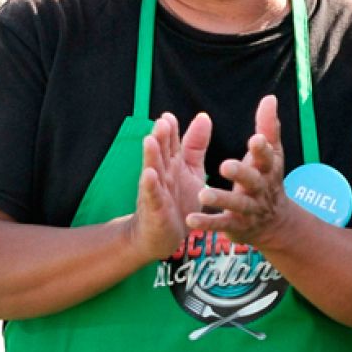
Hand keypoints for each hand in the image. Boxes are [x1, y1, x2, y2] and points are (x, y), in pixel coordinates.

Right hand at [131, 112, 211, 259]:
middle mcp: (162, 173)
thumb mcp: (191, 171)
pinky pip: (153, 195)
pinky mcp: (155, 209)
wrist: (165, 236)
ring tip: (149, 140)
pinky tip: (149, 175)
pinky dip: (150, 185)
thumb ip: (195, 145)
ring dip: (151, 156)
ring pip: (153, 170)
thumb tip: (203, 116)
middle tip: (162, 122)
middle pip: (160, 152)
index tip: (168, 116)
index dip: (169, 130)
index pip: (170, 143)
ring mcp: (156, 190)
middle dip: (160, 138)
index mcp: (172, 163)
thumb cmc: (178, 200)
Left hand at [187, 94, 298, 247]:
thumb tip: (270, 98)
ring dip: (221, 199)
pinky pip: (221, 224)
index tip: (255, 138)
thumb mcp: (271, 155)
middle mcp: (261, 190)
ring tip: (203, 194)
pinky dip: (207, 223)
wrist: (275, 223)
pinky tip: (190, 220)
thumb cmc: (267, 179)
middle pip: (253, 181)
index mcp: (268, 169)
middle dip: (241, 173)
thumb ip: (268, 128)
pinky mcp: (237, 226)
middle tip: (225, 165)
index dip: (262, 149)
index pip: (267, 157)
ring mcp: (249, 210)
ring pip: (236, 205)